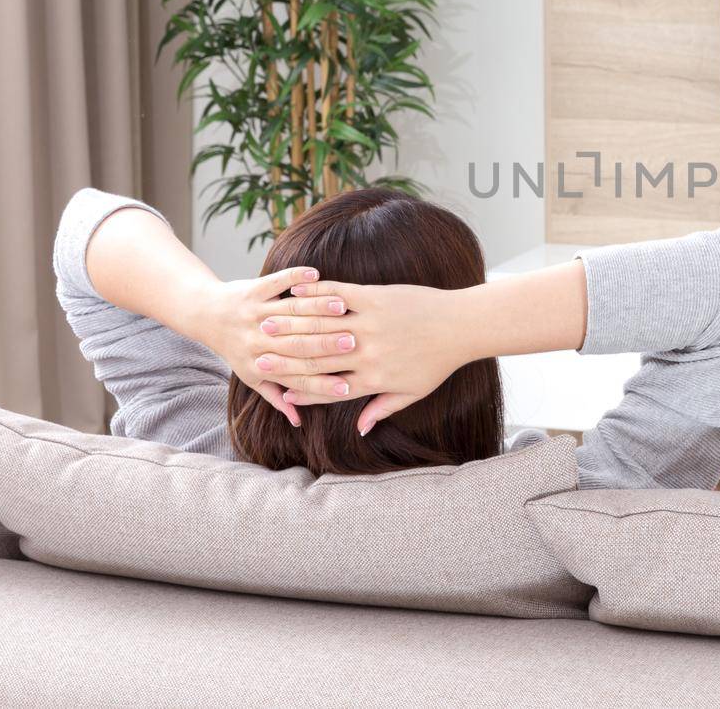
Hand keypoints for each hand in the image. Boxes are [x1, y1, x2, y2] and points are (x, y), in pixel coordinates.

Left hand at [181, 267, 354, 427]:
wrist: (205, 315)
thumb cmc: (236, 349)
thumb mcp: (253, 376)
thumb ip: (276, 396)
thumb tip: (297, 420)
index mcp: (259, 367)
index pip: (295, 379)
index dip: (321, 386)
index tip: (347, 387)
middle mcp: (255, 342)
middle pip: (296, 345)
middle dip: (326, 345)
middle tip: (354, 344)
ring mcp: (253, 314)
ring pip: (290, 312)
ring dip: (317, 308)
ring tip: (342, 308)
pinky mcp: (252, 291)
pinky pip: (275, 282)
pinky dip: (294, 277)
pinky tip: (315, 275)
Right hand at [250, 281, 474, 435]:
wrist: (460, 325)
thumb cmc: (438, 362)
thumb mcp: (412, 392)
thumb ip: (382, 408)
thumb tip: (361, 429)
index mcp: (373, 378)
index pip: (329, 388)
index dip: (303, 391)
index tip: (280, 391)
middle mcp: (366, 353)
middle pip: (317, 359)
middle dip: (286, 360)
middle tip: (259, 358)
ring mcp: (369, 324)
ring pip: (321, 327)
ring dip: (291, 325)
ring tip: (268, 324)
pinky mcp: (375, 297)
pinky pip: (338, 295)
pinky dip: (316, 293)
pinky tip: (296, 291)